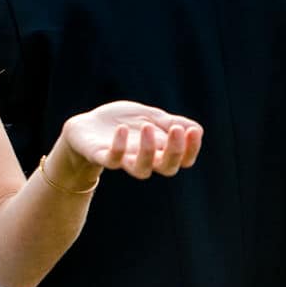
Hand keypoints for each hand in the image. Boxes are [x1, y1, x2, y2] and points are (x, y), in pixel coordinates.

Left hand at [58, 100, 202, 183]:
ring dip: (148, 150)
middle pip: (167, 168)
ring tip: (147, 126)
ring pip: (141, 170)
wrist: (88, 125)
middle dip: (175, 151)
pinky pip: (112, 159)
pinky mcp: (102, 157)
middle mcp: (144, 160)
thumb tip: (197, 129)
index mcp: (159, 151)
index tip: (193, 131)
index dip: (191, 149)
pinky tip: (122, 129)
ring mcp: (123, 160)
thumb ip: (171, 122)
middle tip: (176, 130)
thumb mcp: (150, 116)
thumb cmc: (123, 122)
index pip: (183, 159)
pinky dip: (119, 146)